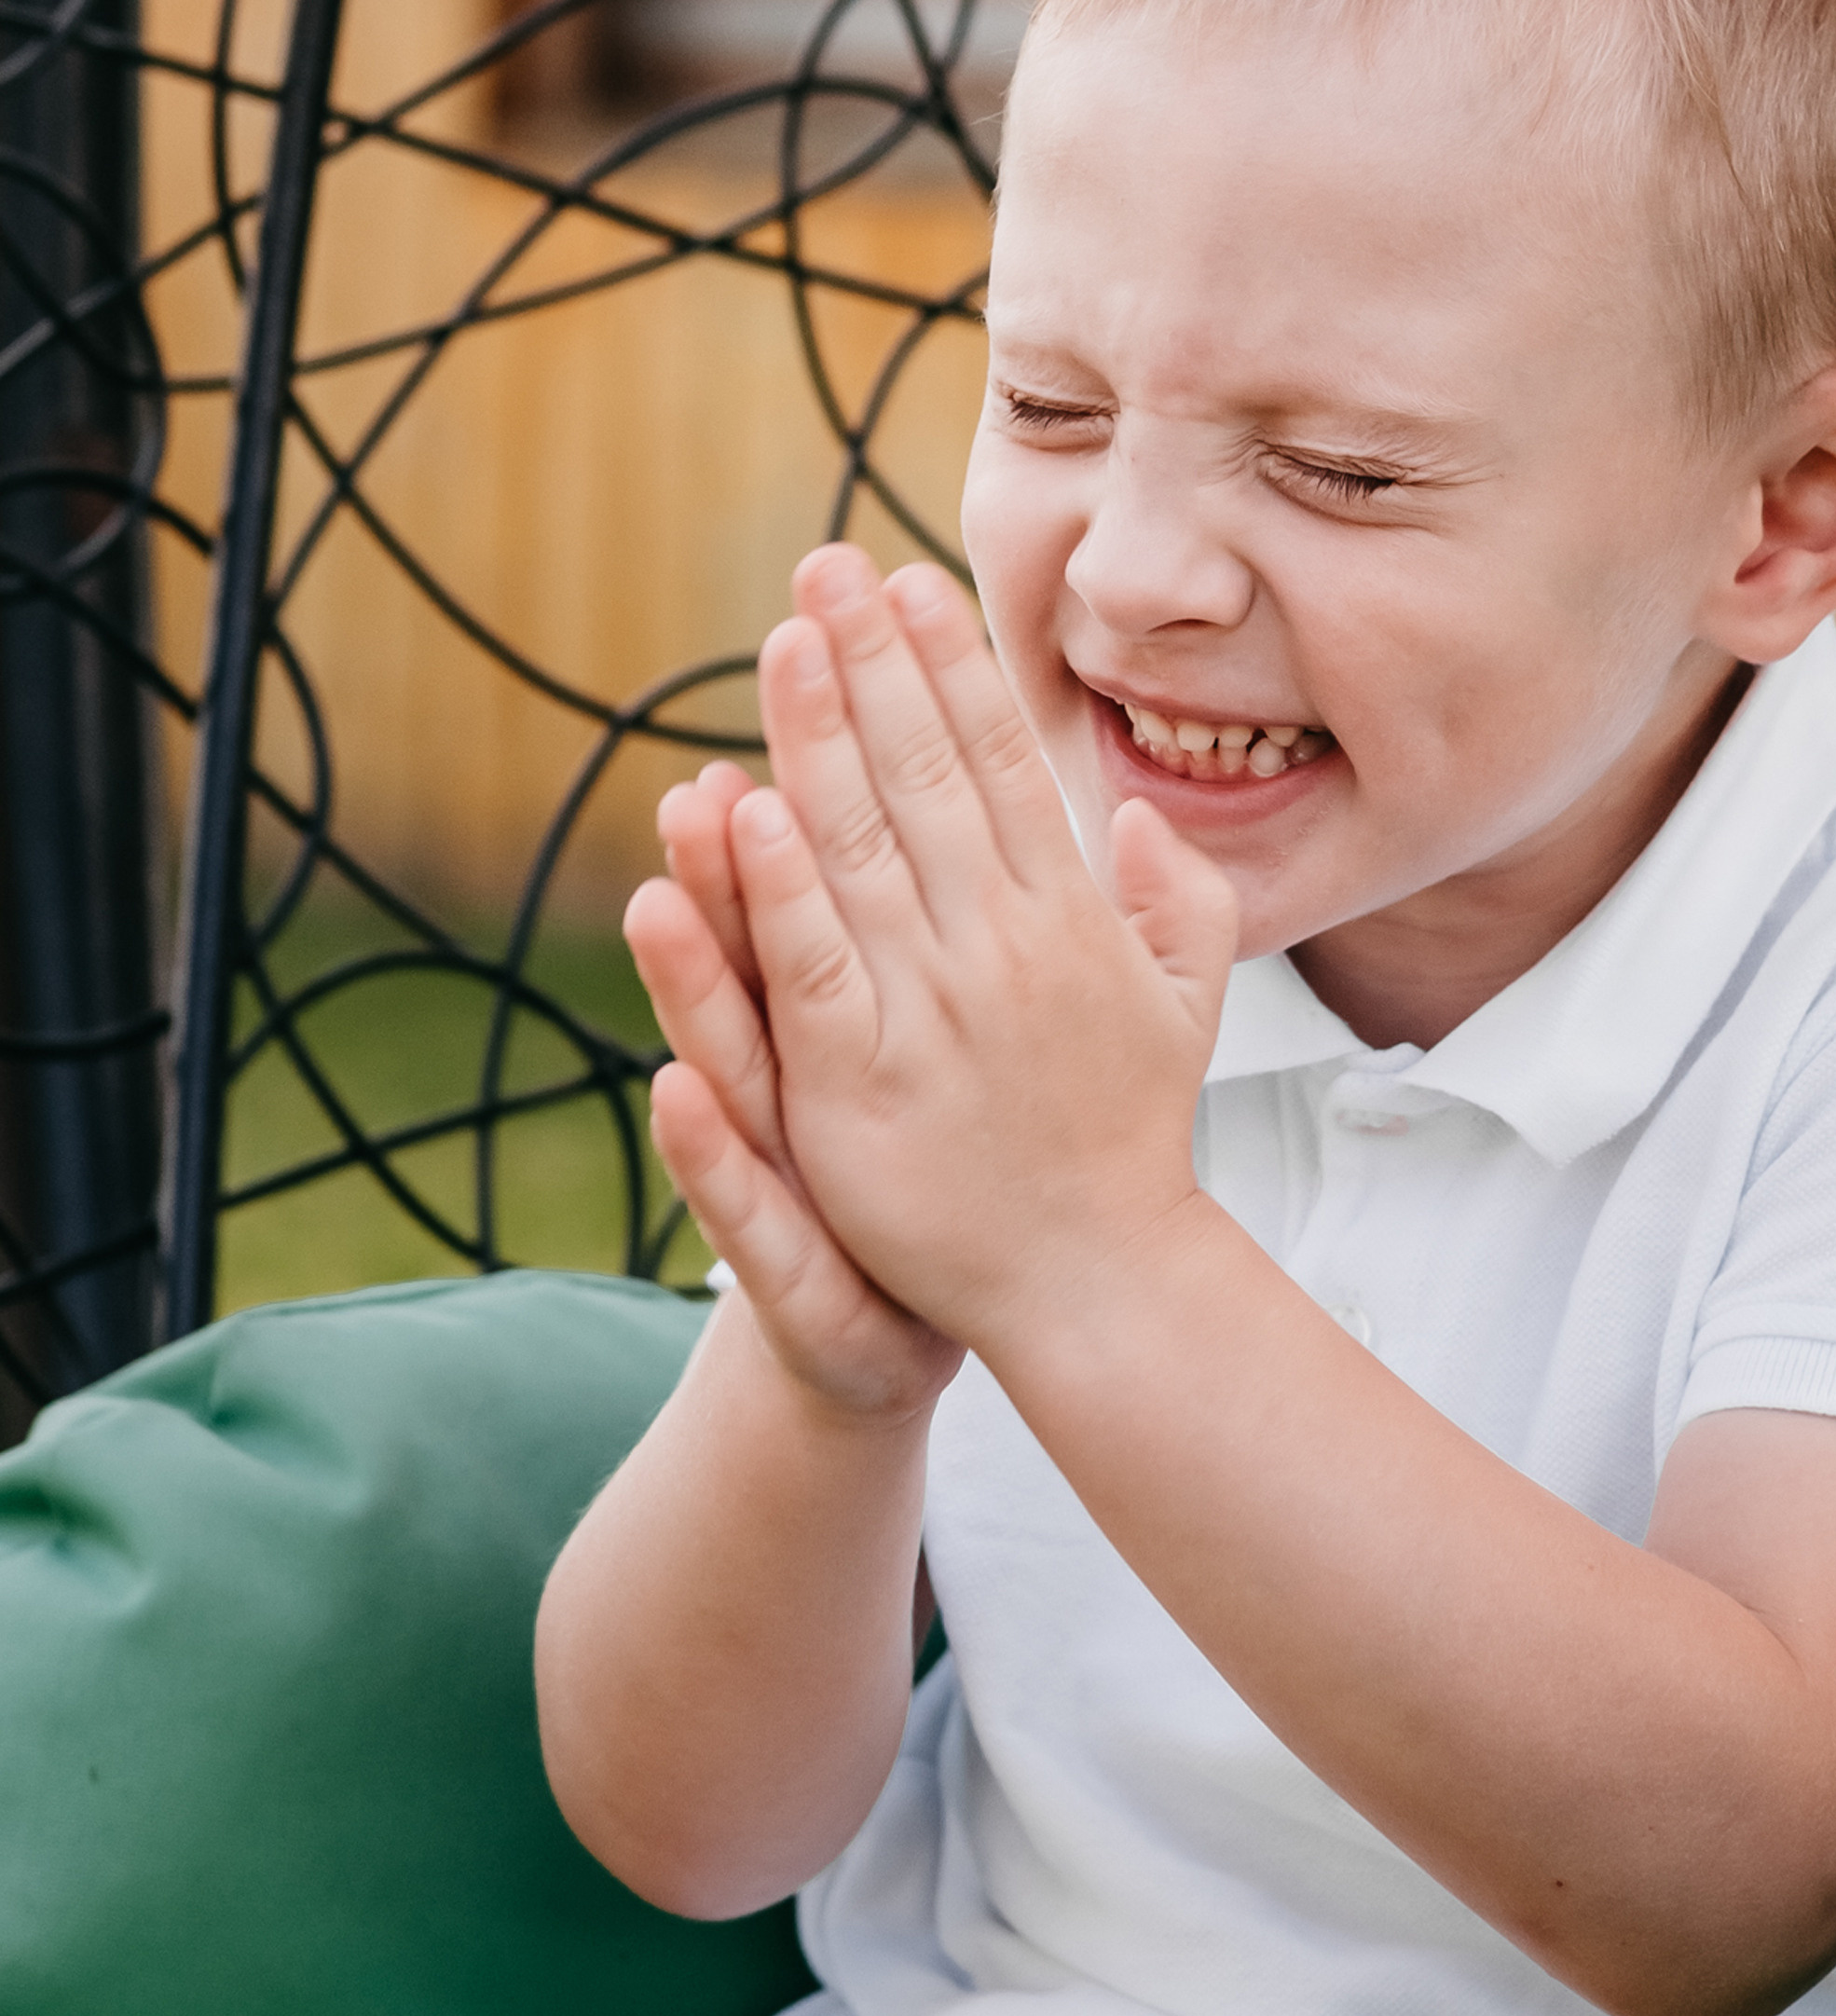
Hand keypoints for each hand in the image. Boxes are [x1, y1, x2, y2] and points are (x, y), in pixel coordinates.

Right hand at [626, 764, 962, 1421]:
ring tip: (655, 905)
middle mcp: (802, 1059)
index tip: (800, 694)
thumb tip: (999, 790)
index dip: (818, 787)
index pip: (835, 871)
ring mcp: (786, 1156)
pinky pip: (741, 1199)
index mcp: (863, 991)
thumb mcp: (986, 1028)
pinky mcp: (783, 1253)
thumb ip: (989, 910)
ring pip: (729, 1056)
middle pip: (763, 947)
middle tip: (700, 780)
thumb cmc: (958, 1157)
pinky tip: (674, 1093)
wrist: (933, 1321)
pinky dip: (707, 1151)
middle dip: (730, 866)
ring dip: (693, 986)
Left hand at [730, 544, 1236, 1356]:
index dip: (953, 666)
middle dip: (873, 661)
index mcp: (1073, 918)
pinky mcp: (860, 1086)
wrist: (1096, 1281)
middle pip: (927, 775)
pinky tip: (744, 807)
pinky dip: (777, 888)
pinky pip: (813, 967)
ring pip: (863, 848)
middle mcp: (1002, 947)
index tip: (909, 583)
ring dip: (819, 735)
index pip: (1002, 762)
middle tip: (825, 564)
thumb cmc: (1129, 1140)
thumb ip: (1176, 902)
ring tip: (782, 636)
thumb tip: (1137, 811)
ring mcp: (930, 1012)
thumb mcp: (1186, 1007)